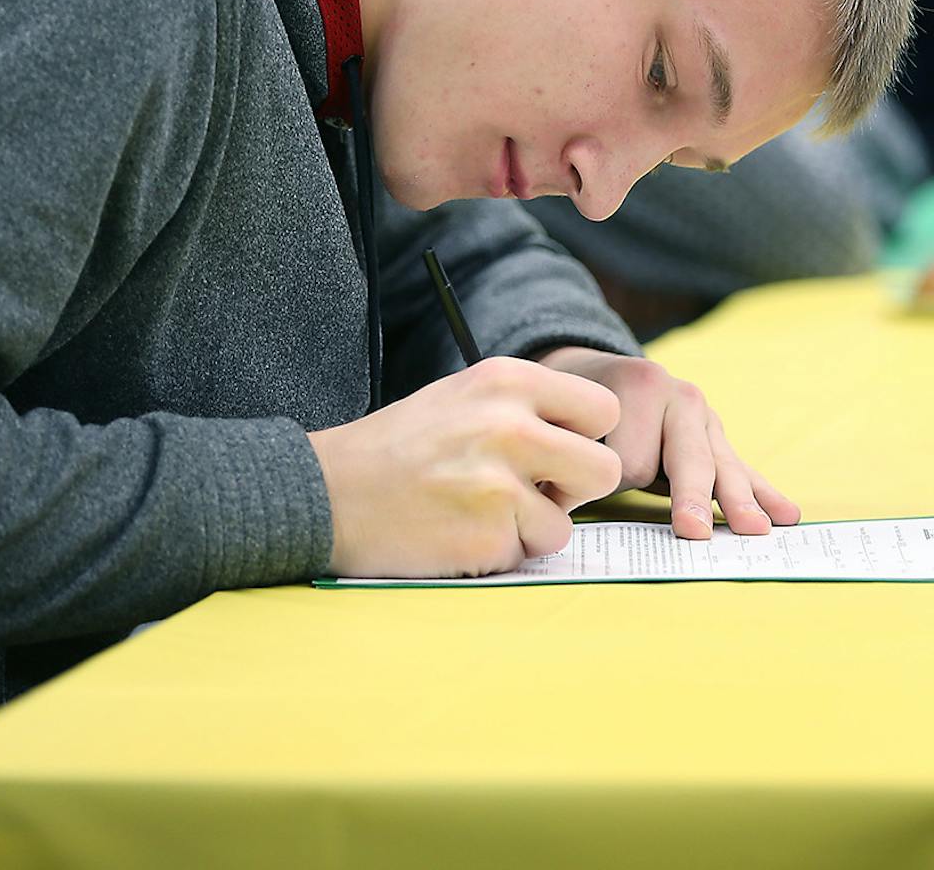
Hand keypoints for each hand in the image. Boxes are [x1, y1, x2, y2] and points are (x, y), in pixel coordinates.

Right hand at [309, 356, 621, 577]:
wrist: (328, 492)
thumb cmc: (399, 448)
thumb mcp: (465, 397)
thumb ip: (528, 408)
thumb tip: (593, 437)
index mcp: (507, 379)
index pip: (604, 409)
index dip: (586, 438)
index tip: (555, 452)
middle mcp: (510, 423)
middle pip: (606, 469)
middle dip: (575, 491)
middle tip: (531, 493)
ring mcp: (499, 481)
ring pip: (567, 524)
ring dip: (532, 529)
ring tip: (481, 513)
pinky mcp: (486, 533)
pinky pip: (526, 555)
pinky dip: (499, 553)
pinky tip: (458, 533)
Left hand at [538, 347, 800, 539]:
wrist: (594, 372)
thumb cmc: (575, 408)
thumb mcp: (564, 418)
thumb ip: (569, 458)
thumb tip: (556, 503)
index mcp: (639, 385)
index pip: (631, 459)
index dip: (608, 484)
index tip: (584, 492)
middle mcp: (680, 396)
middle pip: (688, 458)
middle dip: (689, 496)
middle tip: (690, 530)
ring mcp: (706, 419)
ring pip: (723, 467)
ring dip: (737, 501)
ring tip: (753, 529)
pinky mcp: (719, 441)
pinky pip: (745, 471)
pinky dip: (763, 494)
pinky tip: (787, 514)